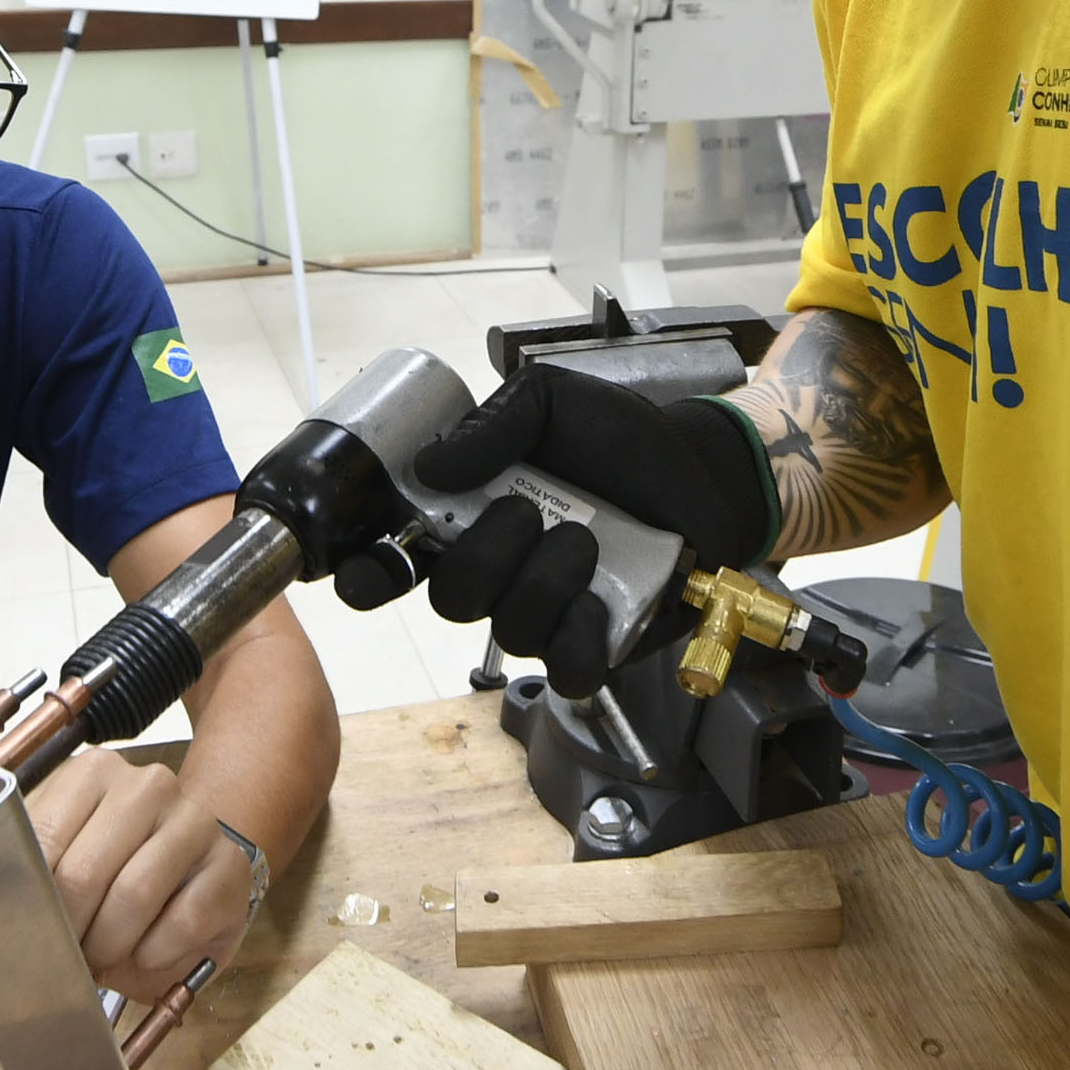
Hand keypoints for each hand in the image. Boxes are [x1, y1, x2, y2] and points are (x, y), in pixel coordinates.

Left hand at [31, 748, 252, 1001]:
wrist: (192, 872)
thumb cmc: (114, 875)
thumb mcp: (66, 859)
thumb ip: (31, 867)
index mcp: (94, 773)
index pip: (43, 838)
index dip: (30, 898)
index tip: (26, 931)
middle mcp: (149, 785)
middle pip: (85, 872)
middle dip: (71, 930)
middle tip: (68, 955)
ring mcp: (195, 821)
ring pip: (135, 895)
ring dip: (111, 944)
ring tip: (105, 958)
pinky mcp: (229, 866)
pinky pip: (184, 920)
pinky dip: (156, 953)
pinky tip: (149, 953)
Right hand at [407, 366, 779, 694]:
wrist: (702, 470)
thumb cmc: (621, 438)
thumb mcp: (552, 400)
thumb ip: (493, 424)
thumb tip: (431, 466)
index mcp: (469, 519)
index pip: (391, 563)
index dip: (367, 573)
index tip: (370, 563)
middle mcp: (498, 574)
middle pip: (450, 600)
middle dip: (486, 555)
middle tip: (529, 511)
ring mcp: (545, 614)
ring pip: (510, 631)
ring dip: (547, 579)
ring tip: (587, 538)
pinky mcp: (595, 645)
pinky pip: (567, 669)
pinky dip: (581, 632)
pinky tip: (601, 593)